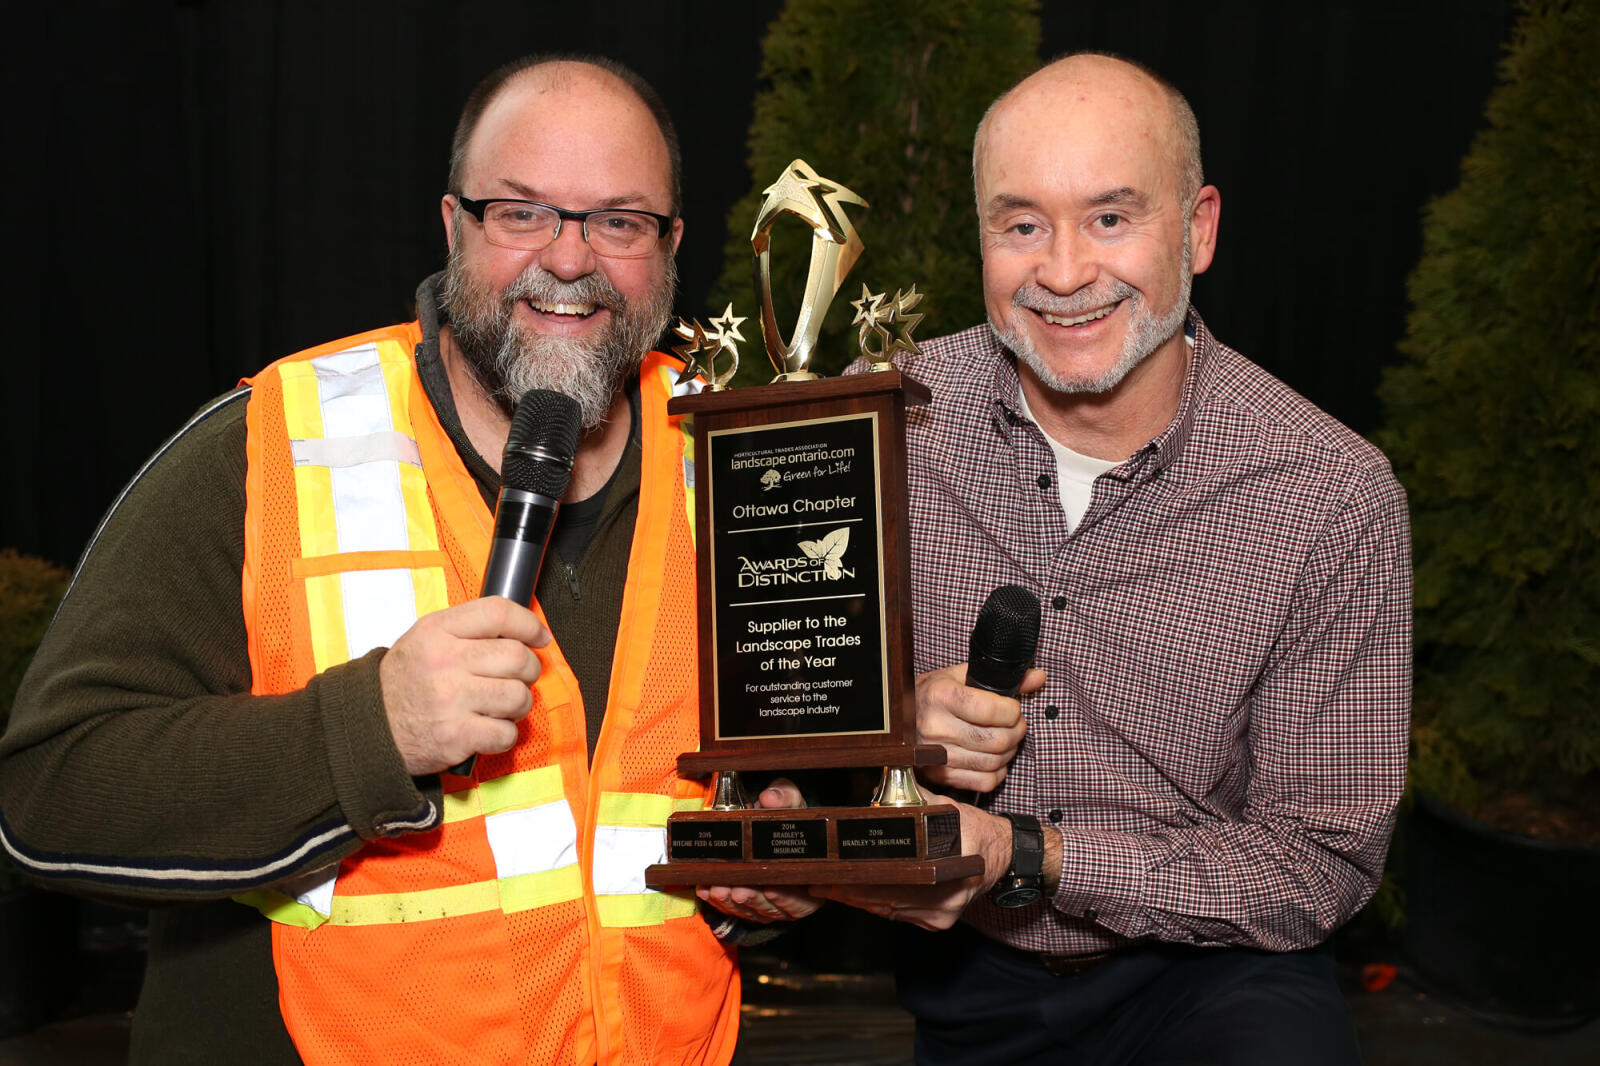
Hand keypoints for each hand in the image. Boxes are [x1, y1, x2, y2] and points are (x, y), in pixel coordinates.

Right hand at [379, 597, 548, 774]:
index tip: (540, 637)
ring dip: (519, 704)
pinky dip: (504, 734)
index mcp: (437, 632)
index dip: (529, 624)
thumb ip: (467, 629)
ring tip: (502, 706)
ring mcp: (451, 700)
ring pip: (518, 696)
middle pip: (517, 657)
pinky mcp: (456, 735)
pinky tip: (488, 729)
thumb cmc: (405, 683)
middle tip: (519, 678)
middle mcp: (444, 662)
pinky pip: (507, 733)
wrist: (369, 728)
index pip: (498, 612)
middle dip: (529, 670)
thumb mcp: (424, 639)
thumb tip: (521, 631)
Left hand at [697, 778, 823, 923]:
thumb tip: (770, 798)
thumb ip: (784, 796)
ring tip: (720, 889)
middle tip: (738, 891)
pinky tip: (707, 891)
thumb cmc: (785, 815)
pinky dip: (718, 901)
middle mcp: (791, 896)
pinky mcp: (747, 903)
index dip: (787, 897)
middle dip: (753, 899)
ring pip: (750, 909)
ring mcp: (767, 902)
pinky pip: (732, 908)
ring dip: (732, 902)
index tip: (770, 889)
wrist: (769, 821)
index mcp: (808, 877)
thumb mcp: (790, 800)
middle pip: (772, 907)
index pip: (803, 898)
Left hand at [810, 801, 1012, 929]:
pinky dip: (875, 905)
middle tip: (817, 883)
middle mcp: (946, 897)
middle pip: (885, 898)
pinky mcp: (937, 922)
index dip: (858, 877)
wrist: (1001, 856)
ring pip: (888, 910)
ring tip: (827, 888)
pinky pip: (897, 916)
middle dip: (848, 890)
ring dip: (857, 900)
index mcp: (949, 866)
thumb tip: (879, 791)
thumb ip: (913, 801)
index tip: (830, 875)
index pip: (893, 877)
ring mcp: (942, 914)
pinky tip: (854, 896)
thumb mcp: (946, 808)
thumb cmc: (973, 829)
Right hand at [915, 665, 1043, 791]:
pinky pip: (985, 782)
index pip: (993, 710)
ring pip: (994, 762)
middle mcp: (935, 727)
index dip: (1013, 711)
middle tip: (1015, 725)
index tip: (1013, 708)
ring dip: (1009, 752)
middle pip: (997, 739)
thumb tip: (1038, 677)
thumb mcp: (961, 677)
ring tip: (1005, 739)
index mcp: (940, 696)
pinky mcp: (940, 776)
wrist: (900, 718)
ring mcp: (936, 755)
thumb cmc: (933, 695)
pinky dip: (998, 772)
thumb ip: (1002, 678)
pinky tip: (994, 758)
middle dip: (1017, 732)